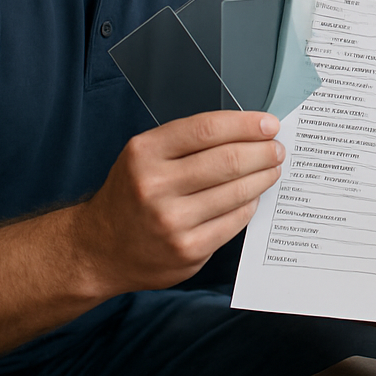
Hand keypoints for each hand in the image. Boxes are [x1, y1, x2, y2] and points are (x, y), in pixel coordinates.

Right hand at [71, 111, 283, 296]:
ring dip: (263, 177)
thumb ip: (189, 141)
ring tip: (272, 169)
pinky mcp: (188, 250)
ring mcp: (171, 222)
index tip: (269, 124)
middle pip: (228, 161)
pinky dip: (249, 205)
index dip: (246, 125)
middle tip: (277, 149)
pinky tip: (252, 197)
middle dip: (263, 152)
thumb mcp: (145, 155)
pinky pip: (234, 221)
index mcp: (145, 153)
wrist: (98, 249)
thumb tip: (249, 131)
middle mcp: (154, 186)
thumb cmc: (131, 193)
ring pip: (237, 192)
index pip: (207, 129)